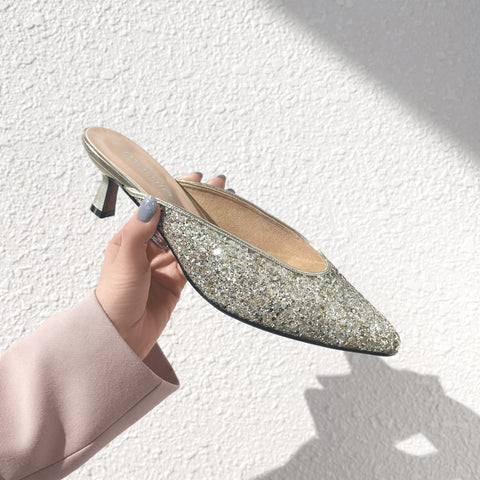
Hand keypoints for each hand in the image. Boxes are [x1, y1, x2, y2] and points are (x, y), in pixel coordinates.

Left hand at [95, 172, 227, 358]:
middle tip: (218, 191)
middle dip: (195, 206)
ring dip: (203, 226)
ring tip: (223, 212)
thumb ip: (139, 231)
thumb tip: (152, 201)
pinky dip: (204, 252)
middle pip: (176, 221)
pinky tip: (218, 240)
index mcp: (131, 237)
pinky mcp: (175, 281)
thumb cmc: (114, 297)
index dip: (175, 193)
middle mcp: (148, 248)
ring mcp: (163, 265)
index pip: (157, 208)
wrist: (120, 337)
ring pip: (187, 240)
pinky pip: (193, 262)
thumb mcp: (125, 259)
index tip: (195, 180)